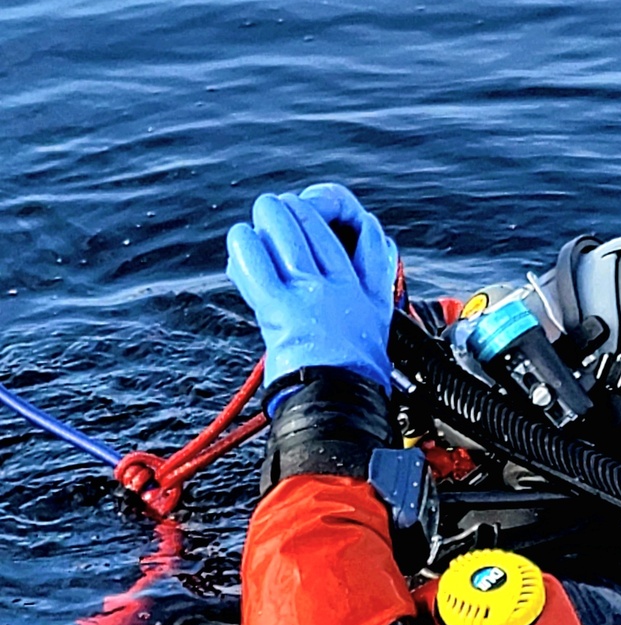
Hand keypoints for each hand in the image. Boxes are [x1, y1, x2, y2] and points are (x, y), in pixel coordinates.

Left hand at [226, 184, 396, 395]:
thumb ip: (363, 315)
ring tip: (258, 222)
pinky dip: (244, 244)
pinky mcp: (282, 307)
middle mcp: (345, 288)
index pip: (371, 238)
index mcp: (372, 298)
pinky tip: (242, 241)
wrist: (339, 413)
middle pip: (319, 222)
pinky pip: (257, 258)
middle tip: (278, 215)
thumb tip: (339, 308)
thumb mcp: (375, 344)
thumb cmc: (351, 392)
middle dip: (293, 212)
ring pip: (287, 228)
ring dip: (267, 218)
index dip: (349, 219)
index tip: (330, 221)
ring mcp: (314, 294)